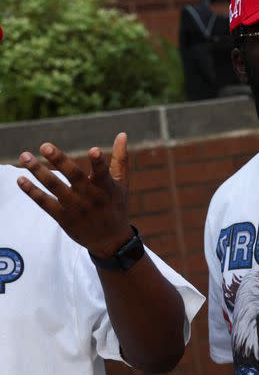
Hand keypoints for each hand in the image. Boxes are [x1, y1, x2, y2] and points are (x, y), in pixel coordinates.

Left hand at [17, 133, 133, 257]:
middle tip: (44, 145)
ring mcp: (76, 208)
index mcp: (107, 188)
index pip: (103, 173)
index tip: (94, 150)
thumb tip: (122, 133)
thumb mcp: (122, 184)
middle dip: (59, 160)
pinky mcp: (63, 218)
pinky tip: (20, 179)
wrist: (110, 241)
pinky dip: (32, 191)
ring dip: (38, 172)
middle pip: (74, 177)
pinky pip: (45, 203)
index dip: (99, 163)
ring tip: (25, 156)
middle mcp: (91, 197)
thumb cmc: (116, 206)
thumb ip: (120, 158)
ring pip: (55, 187)